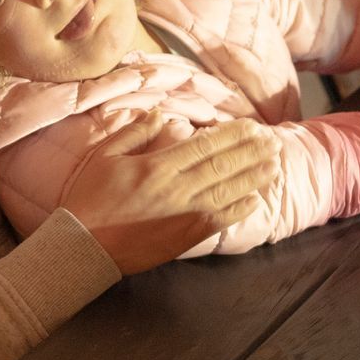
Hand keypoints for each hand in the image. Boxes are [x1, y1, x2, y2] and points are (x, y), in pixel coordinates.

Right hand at [59, 112, 277, 275]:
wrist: (85, 245)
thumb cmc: (90, 198)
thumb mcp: (105, 156)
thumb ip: (134, 132)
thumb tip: (159, 114)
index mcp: (157, 165)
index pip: (204, 145)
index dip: (231, 134)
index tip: (251, 126)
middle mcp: (177, 188)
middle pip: (222, 165)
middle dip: (250, 151)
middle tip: (272, 141)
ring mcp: (184, 213)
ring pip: (228, 190)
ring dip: (253, 177)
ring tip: (274, 164)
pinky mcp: (186, 236)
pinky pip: (221, 220)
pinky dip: (240, 209)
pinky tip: (256, 199)